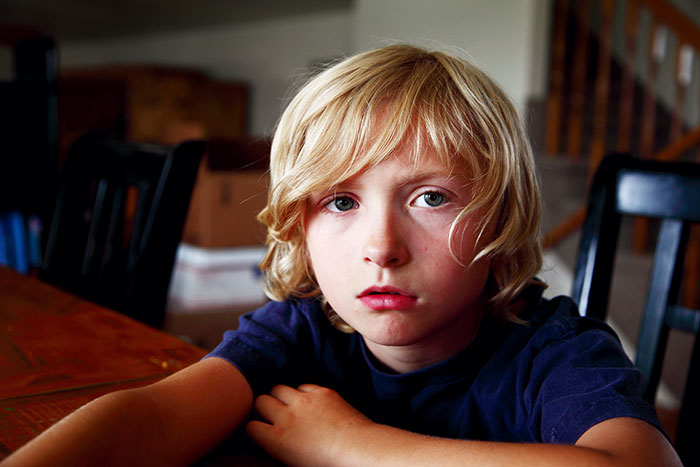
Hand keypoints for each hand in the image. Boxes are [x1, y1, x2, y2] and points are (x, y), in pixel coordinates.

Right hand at [246, 383, 371, 465]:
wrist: (360, 450)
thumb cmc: (329, 464)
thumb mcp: (294, 462)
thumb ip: (277, 447)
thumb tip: (268, 440)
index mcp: (278, 440)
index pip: (250, 426)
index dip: (254, 429)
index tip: (261, 432)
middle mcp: (287, 417)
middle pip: (260, 401)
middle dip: (263, 408)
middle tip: (271, 416)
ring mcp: (305, 401)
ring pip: (278, 388)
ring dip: (279, 397)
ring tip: (288, 407)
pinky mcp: (322, 392)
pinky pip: (302, 386)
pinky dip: (302, 393)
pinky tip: (309, 404)